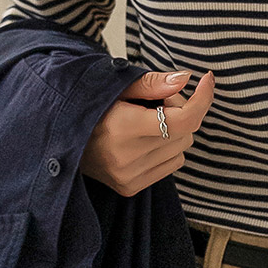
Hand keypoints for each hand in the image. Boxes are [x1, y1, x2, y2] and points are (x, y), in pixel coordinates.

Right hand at [80, 67, 214, 196]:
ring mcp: (129, 176)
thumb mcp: (117, 86)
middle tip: (154, 102)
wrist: (60, 138)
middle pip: (185, 131)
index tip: (208, 79)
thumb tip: (185, 79)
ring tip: (144, 122)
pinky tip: (143, 141)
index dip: (201, 99)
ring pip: (182, 148)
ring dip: (173, 131)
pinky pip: (172, 164)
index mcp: (123, 127)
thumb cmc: (91, 106)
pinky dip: (167, 149)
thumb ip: (152, 83)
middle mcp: (127, 157)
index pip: (181, 120)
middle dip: (178, 111)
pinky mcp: (130, 188)